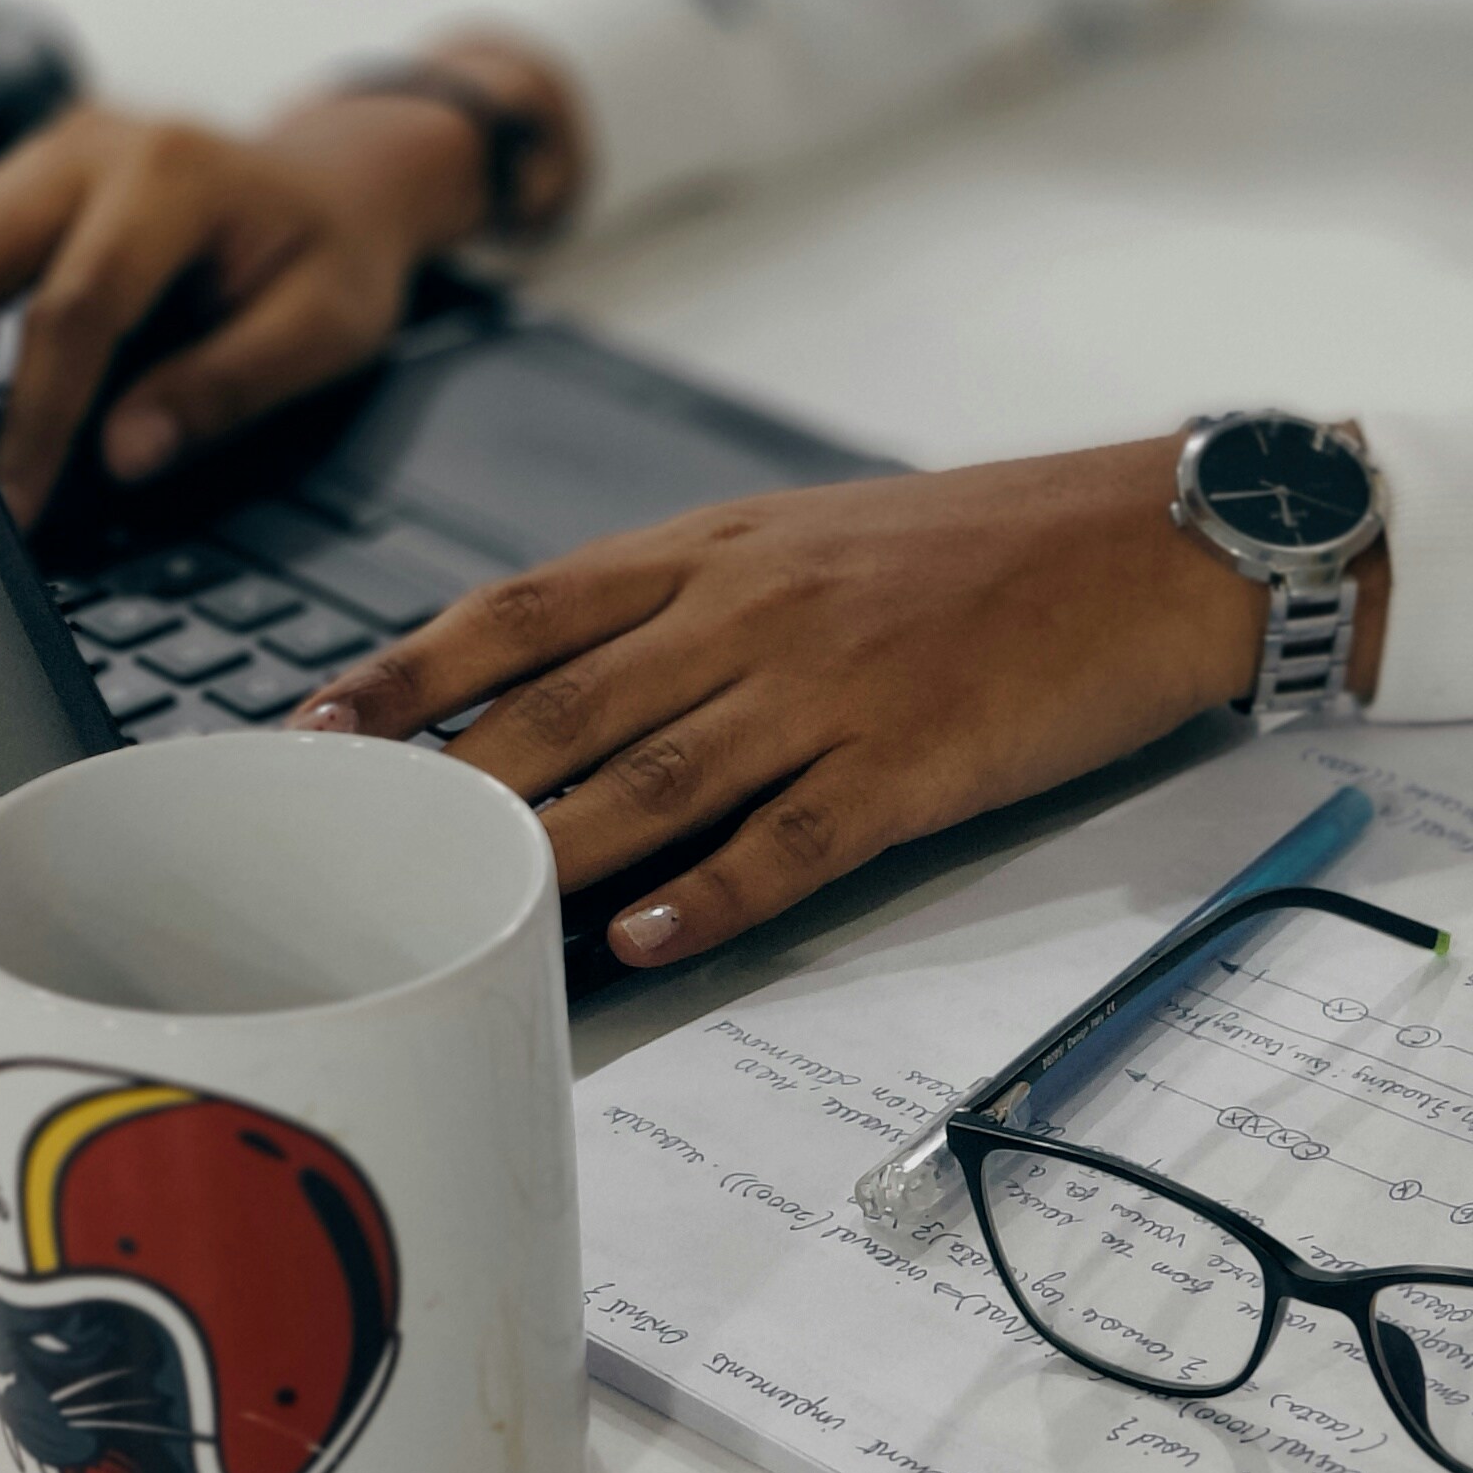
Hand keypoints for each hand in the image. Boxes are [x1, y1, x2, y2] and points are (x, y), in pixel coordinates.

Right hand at [0, 42, 576, 523]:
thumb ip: (226, 388)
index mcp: (172, 174)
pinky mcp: (10, 179)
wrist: (337, 179)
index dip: (37, 417)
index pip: (76, 308)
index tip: (11, 505)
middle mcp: (88, 147)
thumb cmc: (334, 254)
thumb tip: (126, 454)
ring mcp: (38, 155)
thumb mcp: (325, 327)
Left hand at [292, 442, 1390, 966]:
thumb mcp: (813, 536)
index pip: (527, 609)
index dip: (410, 670)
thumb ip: (692, 598)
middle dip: (443, 779)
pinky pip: (792, 838)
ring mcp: (834, 689)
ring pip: (656, 776)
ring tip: (453, 904)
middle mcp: (755, 611)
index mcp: (720, 551)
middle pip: (566, 703)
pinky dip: (709, 891)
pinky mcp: (914, 763)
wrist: (1155, 543)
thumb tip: (570, 671)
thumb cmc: (988, 548)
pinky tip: (638, 935)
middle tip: (347, 844)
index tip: (317, 724)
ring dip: (546, 846)